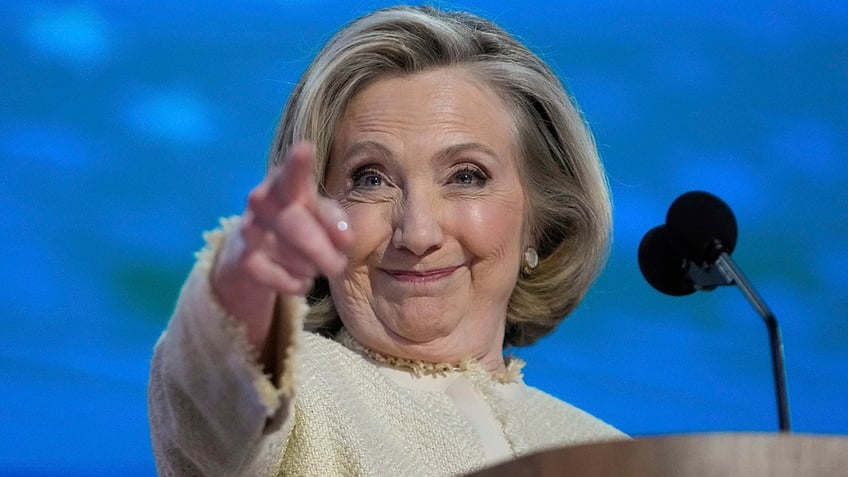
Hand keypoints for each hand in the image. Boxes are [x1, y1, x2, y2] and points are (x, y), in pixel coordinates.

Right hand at [211, 142, 350, 349]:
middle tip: (338, 266)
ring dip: (312, 267)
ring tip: (312, 264)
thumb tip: (344, 239)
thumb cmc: (297, 224)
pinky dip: (298, 283)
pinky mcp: (244, 261)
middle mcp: (261, 200)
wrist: (249, 256)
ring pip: (294, 257)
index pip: (291, 174)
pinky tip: (297, 277)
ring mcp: (248, 230)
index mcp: (284, 182)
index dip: (298, 165)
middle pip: (297, 226)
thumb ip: (334, 220)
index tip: (305, 149)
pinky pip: (283, 279)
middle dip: (322, 251)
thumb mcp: (317, 214)